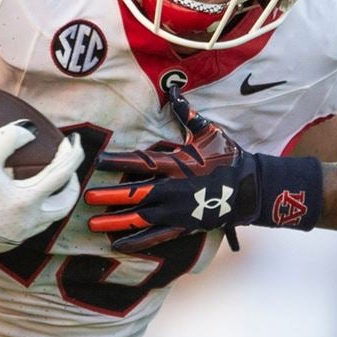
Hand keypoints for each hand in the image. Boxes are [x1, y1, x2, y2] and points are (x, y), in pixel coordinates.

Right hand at [0, 120, 82, 257]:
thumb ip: (9, 137)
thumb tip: (31, 131)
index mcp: (26, 202)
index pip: (62, 174)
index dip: (72, 153)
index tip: (73, 139)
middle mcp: (28, 223)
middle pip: (65, 203)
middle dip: (72, 181)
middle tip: (67, 164)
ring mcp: (18, 237)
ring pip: (51, 217)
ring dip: (56, 197)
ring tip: (51, 180)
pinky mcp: (6, 243)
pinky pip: (33, 225)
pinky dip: (39, 208)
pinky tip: (24, 197)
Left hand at [85, 85, 322, 251]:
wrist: (249, 187)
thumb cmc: (228, 157)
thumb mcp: (208, 132)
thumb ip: (187, 114)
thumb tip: (174, 92)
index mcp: (177, 164)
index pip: (140, 162)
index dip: (118, 162)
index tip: (98, 161)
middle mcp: (173, 188)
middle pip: (135, 193)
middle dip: (109, 196)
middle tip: (87, 197)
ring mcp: (178, 210)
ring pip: (140, 218)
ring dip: (115, 221)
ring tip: (93, 224)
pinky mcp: (184, 225)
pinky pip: (157, 236)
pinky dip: (138, 241)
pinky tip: (119, 245)